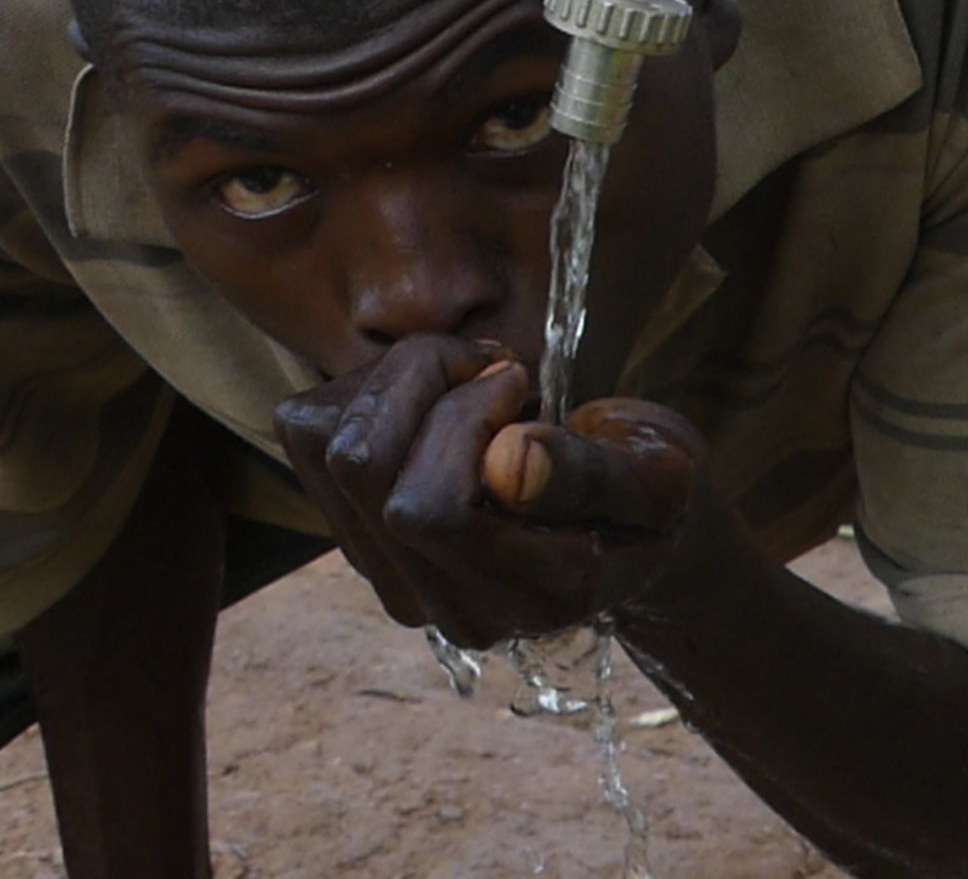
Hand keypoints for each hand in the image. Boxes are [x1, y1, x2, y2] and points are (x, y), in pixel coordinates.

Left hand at [272, 335, 714, 647]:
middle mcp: (443, 605)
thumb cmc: (646, 492)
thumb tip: (508, 459)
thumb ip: (589, 475)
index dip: (463, 416)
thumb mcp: (657, 477)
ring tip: (471, 377)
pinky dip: (366, 387)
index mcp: (525, 597)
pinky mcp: (355, 533)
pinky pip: (310, 433)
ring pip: (327, 444)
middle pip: (361, 466)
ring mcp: (390, 575)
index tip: (522, 381)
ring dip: (398, 378)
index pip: (425, 507)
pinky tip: (435, 396)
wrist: (623, 528)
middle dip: (426, 378)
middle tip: (495, 363)